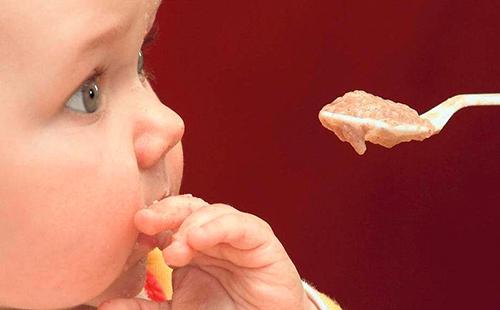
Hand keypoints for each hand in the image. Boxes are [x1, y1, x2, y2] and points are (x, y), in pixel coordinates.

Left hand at [98, 194, 316, 309]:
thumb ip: (145, 309)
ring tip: (175, 250)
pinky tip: (199, 238)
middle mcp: (210, 235)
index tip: (129, 234)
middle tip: (143, 221)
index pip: (166, 223)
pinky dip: (218, 227)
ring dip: (189, 225)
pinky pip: (239, 225)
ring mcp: (235, 235)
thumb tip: (105, 306)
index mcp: (189, 246)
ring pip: (211, 211)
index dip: (148, 223)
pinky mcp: (259, 240)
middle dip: (164, 211)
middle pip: (185, 208)